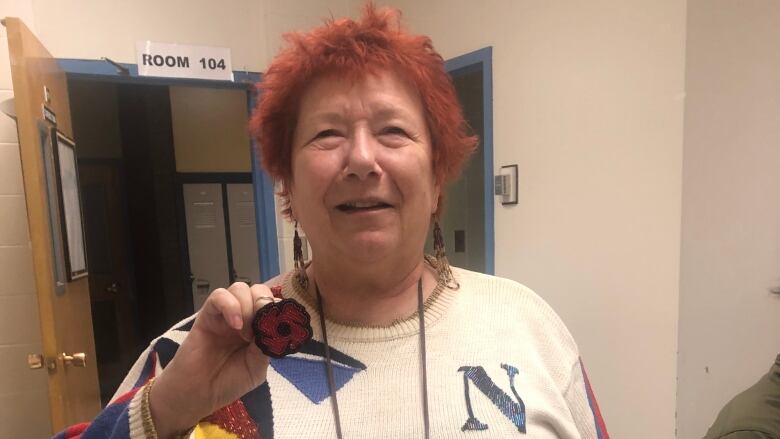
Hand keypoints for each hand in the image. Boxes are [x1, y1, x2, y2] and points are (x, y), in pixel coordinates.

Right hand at [149, 282, 271, 437]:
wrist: (198, 395)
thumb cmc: (228, 383)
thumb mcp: (256, 368)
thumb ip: (266, 346)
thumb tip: (276, 326)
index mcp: (258, 328)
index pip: (274, 305)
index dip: (280, 310)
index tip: (281, 327)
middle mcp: (243, 317)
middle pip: (259, 291)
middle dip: (265, 304)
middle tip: (262, 327)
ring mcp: (224, 315)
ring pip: (240, 289)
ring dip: (248, 307)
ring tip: (246, 334)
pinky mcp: (207, 315)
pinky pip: (219, 296)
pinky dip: (231, 306)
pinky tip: (236, 325)